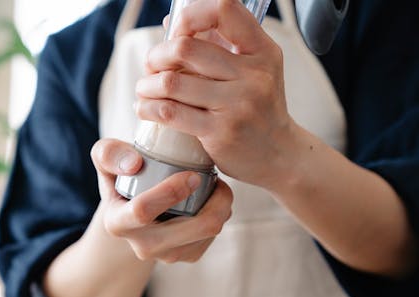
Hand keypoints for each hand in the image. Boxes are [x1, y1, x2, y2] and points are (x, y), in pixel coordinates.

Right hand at [91, 138, 232, 262]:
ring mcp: (166, 255)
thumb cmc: (122, 176)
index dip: (170, 191)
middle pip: (192, 228)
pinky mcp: (187, 256)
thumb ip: (109, 153)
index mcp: (117, 223)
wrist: (133, 208)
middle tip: (216, 178)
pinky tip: (212, 200)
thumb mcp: (105, 158)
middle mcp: (142, 246)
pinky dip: (220, 215)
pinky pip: (213, 236)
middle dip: (214, 202)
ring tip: (215, 185)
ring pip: (208, 231)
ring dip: (221, 206)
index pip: (142, 211)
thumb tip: (134, 164)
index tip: (192, 174)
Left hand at [135, 0, 296, 189]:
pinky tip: (145, 108)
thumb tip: (172, 21)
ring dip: (147, 84)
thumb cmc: (260, 110)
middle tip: (151, 66)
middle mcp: (254, 75)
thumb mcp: (253, 72)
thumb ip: (217, 44)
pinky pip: (170, 112)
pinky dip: (148, 107)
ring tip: (144, 89)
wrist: (280, 155)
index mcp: (262, 52)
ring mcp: (238, 105)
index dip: (190, 16)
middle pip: (185, 48)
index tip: (176, 32)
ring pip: (171, 82)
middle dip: (156, 55)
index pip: (224, 9)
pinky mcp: (220, 132)